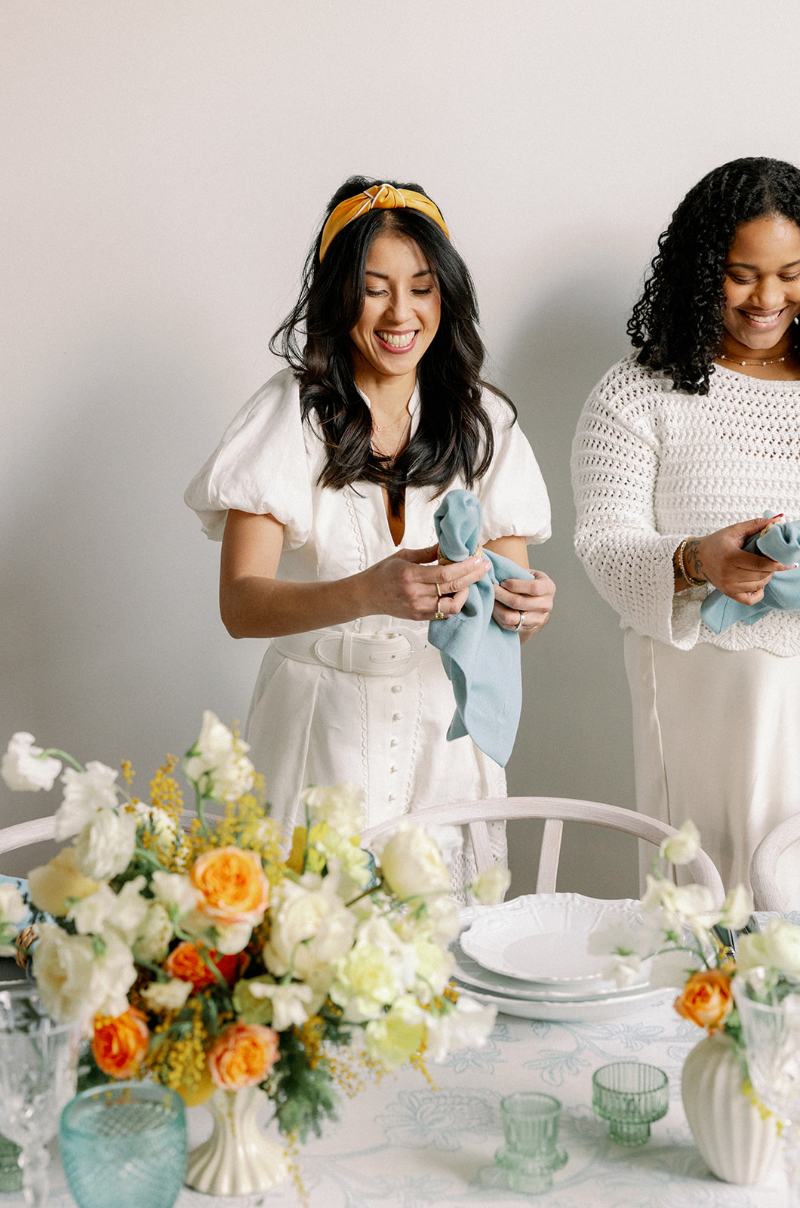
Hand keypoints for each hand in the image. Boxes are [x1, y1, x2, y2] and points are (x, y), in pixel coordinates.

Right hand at [358, 544, 490, 620]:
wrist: (366, 595)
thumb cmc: (383, 573)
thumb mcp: (403, 556)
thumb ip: (427, 553)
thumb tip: (448, 544)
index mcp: (410, 575)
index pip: (445, 573)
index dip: (465, 567)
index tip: (478, 559)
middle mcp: (415, 594)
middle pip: (452, 588)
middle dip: (473, 577)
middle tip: (484, 568)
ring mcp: (417, 608)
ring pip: (452, 606)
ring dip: (465, 594)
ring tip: (468, 583)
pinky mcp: (419, 617)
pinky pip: (443, 614)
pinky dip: (454, 604)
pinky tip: (457, 593)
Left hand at [493, 570, 554, 639]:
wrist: (536, 601)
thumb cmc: (529, 583)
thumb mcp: (529, 573)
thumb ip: (517, 573)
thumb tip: (496, 572)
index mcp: (548, 588)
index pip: (533, 587)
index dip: (515, 584)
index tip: (502, 582)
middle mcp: (546, 605)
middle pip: (520, 603)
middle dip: (501, 595)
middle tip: (491, 589)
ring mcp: (538, 619)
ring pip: (511, 617)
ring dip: (496, 607)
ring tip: (490, 599)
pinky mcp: (527, 629)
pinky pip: (507, 625)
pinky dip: (497, 616)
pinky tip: (492, 607)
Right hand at [690, 518, 796, 604]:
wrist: (697, 558)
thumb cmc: (716, 543)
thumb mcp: (734, 530)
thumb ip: (756, 525)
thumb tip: (776, 520)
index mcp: (730, 557)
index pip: (759, 564)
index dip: (776, 564)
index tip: (787, 562)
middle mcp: (728, 574)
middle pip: (761, 575)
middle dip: (772, 568)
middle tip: (774, 560)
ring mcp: (728, 586)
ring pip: (758, 586)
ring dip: (767, 577)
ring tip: (765, 568)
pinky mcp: (728, 593)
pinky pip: (749, 600)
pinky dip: (759, 593)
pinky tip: (759, 584)